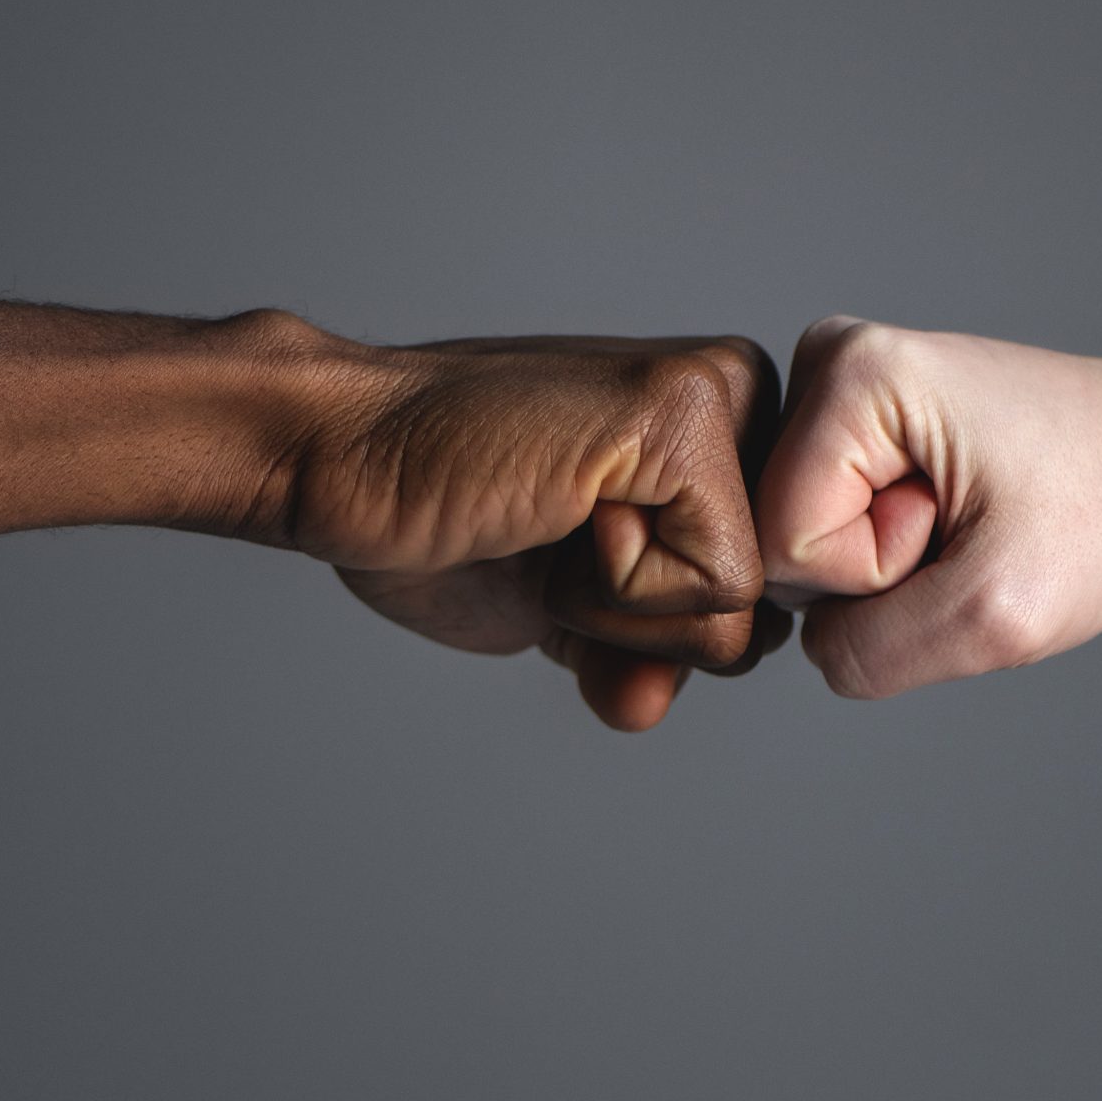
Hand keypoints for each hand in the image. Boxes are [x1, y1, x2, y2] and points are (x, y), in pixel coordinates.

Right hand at [230, 319, 789, 730]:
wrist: (343, 462)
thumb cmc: (441, 518)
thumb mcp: (572, 612)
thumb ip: (644, 656)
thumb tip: (652, 704)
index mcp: (729, 443)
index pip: (754, 615)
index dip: (648, 635)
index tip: (563, 550)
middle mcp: (743, 403)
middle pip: (758, 619)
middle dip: (636, 628)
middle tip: (546, 532)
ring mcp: (721, 396)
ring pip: (741, 612)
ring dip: (616, 609)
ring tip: (544, 515)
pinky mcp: (688, 415)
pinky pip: (715, 586)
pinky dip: (614, 589)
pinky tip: (551, 505)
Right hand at [756, 317, 1101, 697]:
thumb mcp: (995, 615)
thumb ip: (869, 653)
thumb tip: (810, 647)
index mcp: (851, 375)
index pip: (786, 547)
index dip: (877, 574)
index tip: (965, 528)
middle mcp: (829, 359)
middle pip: (787, 538)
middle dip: (883, 567)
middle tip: (972, 526)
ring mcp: (841, 385)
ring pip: (811, 538)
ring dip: (896, 559)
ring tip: (973, 515)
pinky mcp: (861, 415)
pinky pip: (836, 523)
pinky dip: (901, 542)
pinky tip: (961, 509)